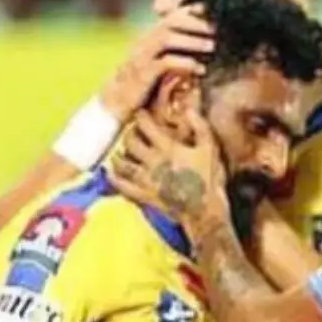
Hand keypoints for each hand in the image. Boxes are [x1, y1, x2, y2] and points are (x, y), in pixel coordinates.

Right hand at [99, 5, 212, 119]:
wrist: (114, 105)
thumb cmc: (140, 86)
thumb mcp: (156, 66)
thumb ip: (172, 54)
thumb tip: (200, 48)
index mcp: (147, 39)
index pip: (168, 18)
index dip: (188, 11)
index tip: (208, 10)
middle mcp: (143, 44)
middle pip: (169, 23)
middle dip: (194, 23)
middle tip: (215, 28)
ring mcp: (141, 57)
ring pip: (166, 38)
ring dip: (192, 41)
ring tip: (212, 46)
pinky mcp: (142, 74)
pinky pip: (164, 63)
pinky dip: (185, 63)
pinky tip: (200, 69)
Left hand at [109, 106, 229, 234]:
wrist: (205, 211)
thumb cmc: (210, 179)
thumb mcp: (210, 149)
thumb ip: (200, 127)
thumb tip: (188, 110)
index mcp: (167, 147)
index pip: (146, 125)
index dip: (141, 116)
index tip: (141, 113)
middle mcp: (152, 161)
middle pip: (130, 142)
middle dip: (129, 133)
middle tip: (133, 131)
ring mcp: (145, 179)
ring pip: (122, 162)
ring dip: (119, 154)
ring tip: (121, 151)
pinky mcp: (143, 195)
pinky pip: (122, 185)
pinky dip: (113, 178)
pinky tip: (110, 173)